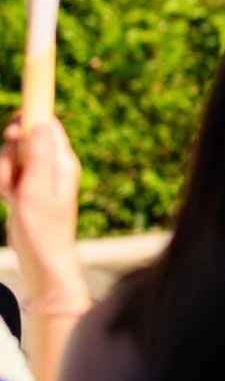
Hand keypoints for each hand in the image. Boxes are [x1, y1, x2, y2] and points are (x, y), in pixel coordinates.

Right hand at [0, 118, 85, 301]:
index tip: (12, 133)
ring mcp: (38, 177)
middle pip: (24, 138)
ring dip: (4, 172)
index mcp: (62, 161)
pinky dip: (4, 184)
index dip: (28, 121)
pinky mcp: (25, 189)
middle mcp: (52, 165)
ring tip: (11, 193)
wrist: (41, 259)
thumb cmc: (44, 227)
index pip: (47, 124)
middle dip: (10, 153)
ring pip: (12, 157)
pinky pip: (8, 174)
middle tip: (10, 174)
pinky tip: (8, 199)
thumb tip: (43, 121)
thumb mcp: (38, 188)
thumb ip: (39, 155)